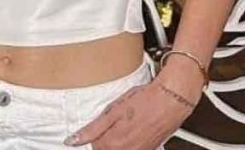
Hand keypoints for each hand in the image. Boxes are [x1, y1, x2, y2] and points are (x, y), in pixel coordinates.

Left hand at [65, 79, 193, 148]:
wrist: (171, 100)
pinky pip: (132, 149)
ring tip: (123, 124)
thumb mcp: (112, 111)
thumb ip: (92, 129)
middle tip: (112, 124)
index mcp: (113, 143)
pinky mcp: (149, 149)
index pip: (93, 148)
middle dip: (104, 139)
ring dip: (116, 141)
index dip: (91, 137)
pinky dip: (128, 142)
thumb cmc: (145, 101)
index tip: (94, 129)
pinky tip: (133, 129)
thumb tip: (73, 140)